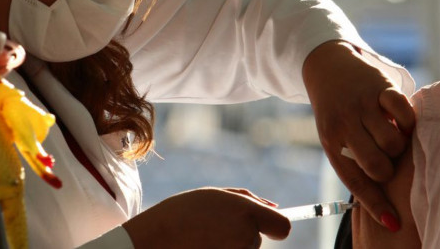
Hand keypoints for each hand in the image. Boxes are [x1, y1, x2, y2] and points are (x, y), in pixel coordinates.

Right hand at [122, 187, 289, 247]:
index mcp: (247, 212)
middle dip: (241, 234)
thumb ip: (248, 199)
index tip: (265, 227)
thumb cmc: (183, 212)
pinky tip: (203, 246)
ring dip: (230, 244)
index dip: (275, 226)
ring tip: (204, 237)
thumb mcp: (214, 195)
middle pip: (257, 240)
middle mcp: (247, 236)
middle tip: (213, 228)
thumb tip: (277, 207)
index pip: (283, 227)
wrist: (156, 237)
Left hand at [303, 40, 414, 231]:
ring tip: (391, 136)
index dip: (374, 203)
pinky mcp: (379, 87)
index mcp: (330, 141)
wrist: (325, 66)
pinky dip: (408, 122)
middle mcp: (344, 124)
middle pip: (376, 166)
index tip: (391, 221)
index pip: (353, 180)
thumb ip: (352, 159)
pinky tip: (400, 120)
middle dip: (388, 170)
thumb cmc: (335, 111)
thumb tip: (379, 196)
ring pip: (393, 143)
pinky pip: (404, 112)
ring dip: (399, 145)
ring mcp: (361, 105)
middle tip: (386, 158)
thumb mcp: (333, 135)